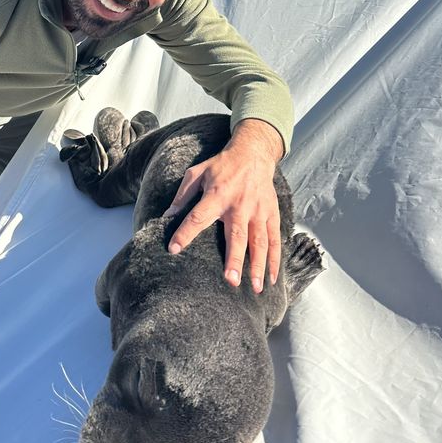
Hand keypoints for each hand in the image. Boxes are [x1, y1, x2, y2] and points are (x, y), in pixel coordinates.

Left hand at [164, 119, 283, 291]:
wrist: (253, 154)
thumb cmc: (221, 166)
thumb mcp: (197, 173)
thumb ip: (182, 195)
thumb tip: (166, 216)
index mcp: (217, 195)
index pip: (198, 216)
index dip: (185, 232)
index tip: (174, 249)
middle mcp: (239, 205)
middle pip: (236, 236)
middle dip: (235, 259)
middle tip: (232, 281)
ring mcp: (258, 211)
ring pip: (259, 241)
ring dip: (258, 265)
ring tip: (255, 288)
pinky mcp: (271, 214)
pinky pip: (275, 239)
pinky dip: (275, 259)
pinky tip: (272, 278)